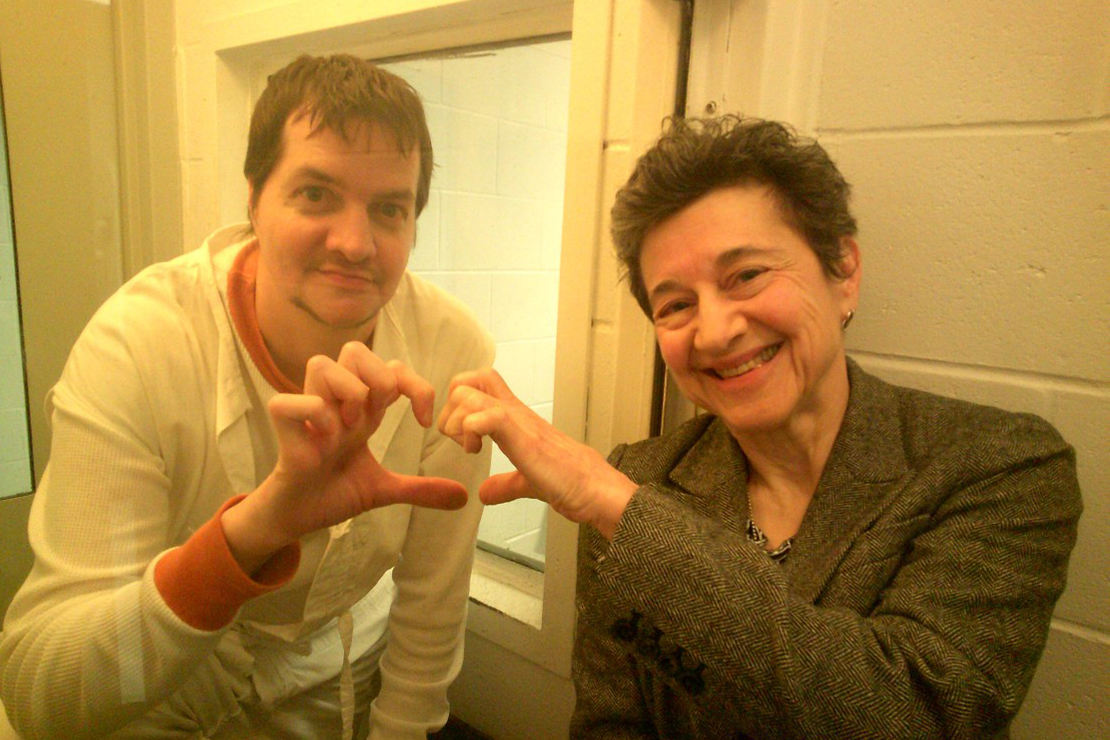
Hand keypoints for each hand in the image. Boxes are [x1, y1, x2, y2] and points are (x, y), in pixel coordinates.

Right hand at [223, 342, 467, 572]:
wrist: (299, 517)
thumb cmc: (334, 492)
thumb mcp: (385, 489)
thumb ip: (421, 489)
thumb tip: (463, 496)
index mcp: (361, 409)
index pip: (392, 367)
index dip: (415, 385)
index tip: (425, 421)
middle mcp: (336, 402)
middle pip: (354, 350)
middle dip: (377, 380)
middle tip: (378, 418)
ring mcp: (309, 412)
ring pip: (321, 363)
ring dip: (345, 394)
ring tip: (348, 430)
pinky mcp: (285, 430)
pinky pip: (288, 401)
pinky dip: (312, 416)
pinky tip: (323, 443)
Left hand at [437, 369, 635, 538]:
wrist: (595, 489)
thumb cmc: (570, 482)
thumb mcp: (527, 482)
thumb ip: (505, 484)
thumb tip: (484, 493)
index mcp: (514, 418)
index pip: (479, 384)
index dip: (457, 403)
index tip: (459, 436)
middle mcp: (514, 412)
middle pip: (467, 381)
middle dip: (449, 410)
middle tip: (459, 440)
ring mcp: (518, 421)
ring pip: (469, 394)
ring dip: (457, 422)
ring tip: (469, 448)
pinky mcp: (522, 436)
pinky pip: (486, 415)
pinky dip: (470, 430)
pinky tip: (476, 452)